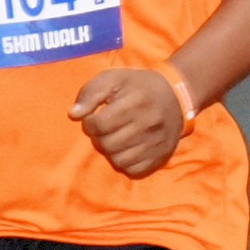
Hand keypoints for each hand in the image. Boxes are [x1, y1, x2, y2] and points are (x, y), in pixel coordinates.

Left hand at [70, 67, 187, 178]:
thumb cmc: (138, 86)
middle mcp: (149, 124)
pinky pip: (133, 171)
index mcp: (136, 102)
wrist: (176, 96)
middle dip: (98, 138)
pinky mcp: (161, 157)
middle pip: (107, 145)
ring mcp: (156, 143)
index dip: (89, 123)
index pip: (99, 125)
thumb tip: (73, 114)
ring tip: (114, 138)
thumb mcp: (113, 78)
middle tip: (104, 129)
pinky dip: (124, 162)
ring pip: (118, 160)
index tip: (94, 118)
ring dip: (110, 151)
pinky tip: (126, 148)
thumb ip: (90, 92)